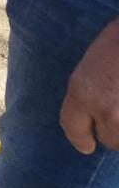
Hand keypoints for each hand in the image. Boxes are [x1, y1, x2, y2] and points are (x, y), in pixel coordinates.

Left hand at [63, 19, 118, 153]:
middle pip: (109, 140)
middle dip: (115, 132)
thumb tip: (96, 111)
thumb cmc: (118, 41)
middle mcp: (106, 111)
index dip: (79, 138)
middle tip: (118, 115)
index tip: (87, 146)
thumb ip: (91, 89)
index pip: (72, 126)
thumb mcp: (94, 63)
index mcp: (83, 92)